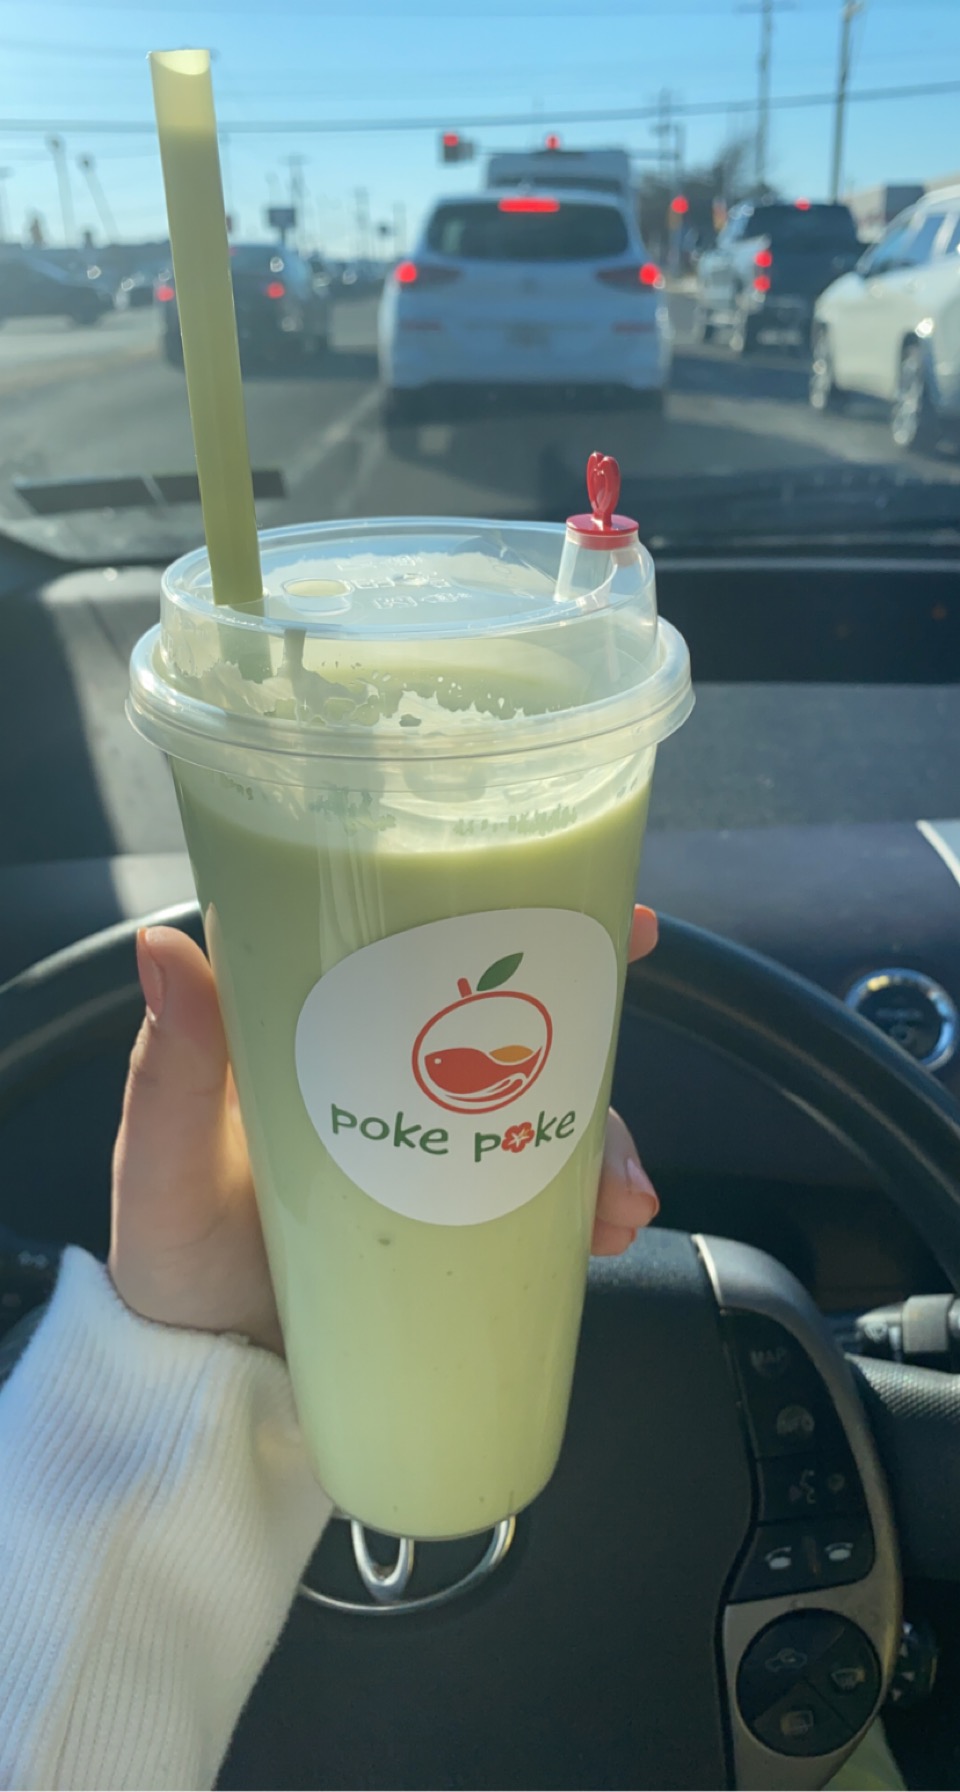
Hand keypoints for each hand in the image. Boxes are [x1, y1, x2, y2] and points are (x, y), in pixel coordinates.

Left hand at [109, 909, 660, 1353]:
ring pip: (541, 1108)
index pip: (421, 943)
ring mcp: (432, 1146)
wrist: (207, 1383)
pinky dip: (588, 1204)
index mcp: (324, 1030)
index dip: (513, 912)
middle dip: (590, 1037)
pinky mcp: (458, 1218)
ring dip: (599, 1141)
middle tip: (620, 1064)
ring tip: (619, 1204)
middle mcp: (391, 1072)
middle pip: (508, 1023)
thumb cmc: (173, 1259)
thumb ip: (169, 1073)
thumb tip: (164, 943)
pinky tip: (608, 1235)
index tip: (596, 911)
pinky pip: (542, 1192)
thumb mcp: (162, 1166)